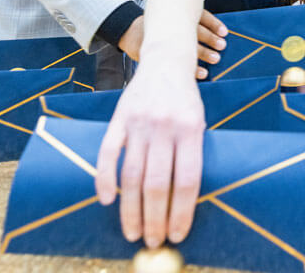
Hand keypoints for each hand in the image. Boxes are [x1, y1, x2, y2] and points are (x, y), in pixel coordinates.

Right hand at [95, 63, 203, 246]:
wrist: (166, 62)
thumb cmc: (185, 101)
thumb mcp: (199, 123)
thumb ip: (190, 156)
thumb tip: (183, 205)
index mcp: (191, 129)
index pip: (187, 180)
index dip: (181, 212)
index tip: (177, 235)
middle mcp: (165, 126)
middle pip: (158, 183)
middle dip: (155, 218)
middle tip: (153, 242)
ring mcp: (139, 122)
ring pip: (132, 174)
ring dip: (131, 209)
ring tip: (133, 232)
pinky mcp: (119, 117)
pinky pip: (108, 152)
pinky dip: (105, 178)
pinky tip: (107, 200)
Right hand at [118, 10, 227, 79]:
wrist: (129, 30)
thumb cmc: (156, 26)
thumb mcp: (169, 18)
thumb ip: (188, 23)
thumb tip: (214, 34)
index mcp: (176, 14)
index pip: (198, 16)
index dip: (213, 24)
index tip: (224, 33)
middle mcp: (170, 24)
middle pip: (194, 31)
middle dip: (210, 39)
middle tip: (222, 46)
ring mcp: (161, 37)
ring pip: (186, 45)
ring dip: (203, 53)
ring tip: (216, 58)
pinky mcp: (153, 50)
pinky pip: (173, 60)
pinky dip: (190, 68)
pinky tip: (201, 73)